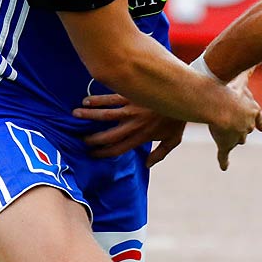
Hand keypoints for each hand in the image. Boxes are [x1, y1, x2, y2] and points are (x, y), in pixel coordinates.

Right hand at [73, 94, 187, 166]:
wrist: (186, 97)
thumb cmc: (178, 119)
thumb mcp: (173, 140)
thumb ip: (160, 154)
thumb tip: (147, 165)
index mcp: (142, 137)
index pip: (119, 149)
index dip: (103, 153)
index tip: (92, 154)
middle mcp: (134, 125)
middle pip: (108, 135)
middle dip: (93, 139)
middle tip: (80, 140)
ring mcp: (132, 110)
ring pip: (106, 115)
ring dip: (89, 116)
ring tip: (75, 116)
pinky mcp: (132, 96)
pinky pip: (111, 99)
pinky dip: (98, 100)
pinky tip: (87, 101)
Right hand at [207, 70, 261, 170]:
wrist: (222, 107)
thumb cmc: (229, 91)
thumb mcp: (240, 79)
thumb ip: (246, 72)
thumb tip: (252, 61)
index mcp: (252, 110)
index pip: (257, 117)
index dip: (258, 122)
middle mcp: (247, 125)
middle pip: (246, 130)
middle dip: (242, 130)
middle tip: (239, 132)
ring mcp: (237, 135)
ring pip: (236, 139)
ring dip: (233, 140)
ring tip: (228, 143)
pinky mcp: (226, 144)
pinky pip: (224, 155)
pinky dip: (224, 160)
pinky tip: (224, 167)